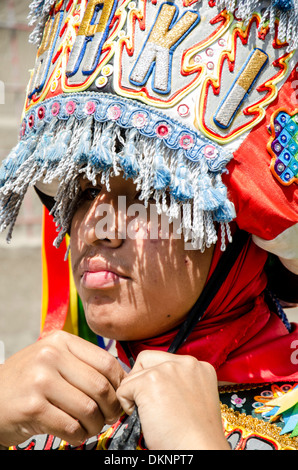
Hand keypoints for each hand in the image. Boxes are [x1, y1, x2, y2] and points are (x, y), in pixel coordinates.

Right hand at [0, 331, 125, 446]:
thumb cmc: (27, 380)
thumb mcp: (52, 359)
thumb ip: (81, 363)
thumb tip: (121, 380)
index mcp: (61, 341)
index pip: (105, 361)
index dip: (120, 383)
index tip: (120, 395)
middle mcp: (50, 356)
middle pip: (100, 386)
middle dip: (112, 407)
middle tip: (111, 416)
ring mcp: (40, 381)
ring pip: (88, 408)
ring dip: (96, 424)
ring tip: (92, 426)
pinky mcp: (32, 407)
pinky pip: (71, 426)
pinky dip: (79, 435)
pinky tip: (76, 433)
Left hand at [117, 350, 229, 449]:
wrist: (198, 450)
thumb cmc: (194, 436)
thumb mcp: (192, 399)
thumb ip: (177, 383)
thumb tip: (150, 381)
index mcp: (199, 367)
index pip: (163, 360)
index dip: (155, 379)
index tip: (159, 398)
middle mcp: (184, 363)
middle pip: (145, 360)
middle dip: (140, 380)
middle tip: (148, 404)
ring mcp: (167, 369)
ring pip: (133, 374)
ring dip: (135, 395)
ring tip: (150, 415)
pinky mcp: (150, 380)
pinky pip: (123, 389)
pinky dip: (126, 406)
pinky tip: (145, 418)